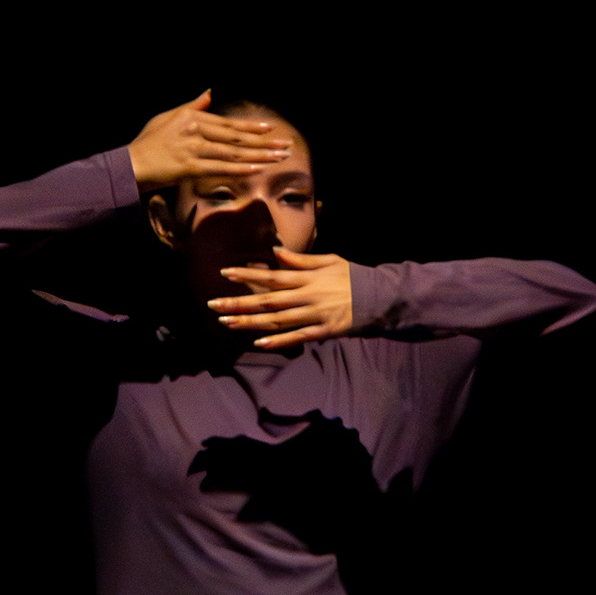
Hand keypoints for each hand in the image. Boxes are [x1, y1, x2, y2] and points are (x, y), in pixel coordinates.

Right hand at [127, 91, 293, 190]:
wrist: (131, 164)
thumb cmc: (149, 142)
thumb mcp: (169, 117)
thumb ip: (193, 106)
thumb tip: (209, 93)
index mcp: (192, 118)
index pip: (228, 124)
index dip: (251, 128)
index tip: (270, 130)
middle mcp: (195, 130)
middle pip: (236, 138)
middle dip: (264, 142)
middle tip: (286, 145)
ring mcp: (193, 149)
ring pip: (233, 153)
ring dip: (259, 155)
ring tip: (279, 157)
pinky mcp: (190, 167)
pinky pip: (221, 169)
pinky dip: (241, 169)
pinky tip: (258, 169)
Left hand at [210, 249, 355, 348]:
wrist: (380, 298)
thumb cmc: (353, 277)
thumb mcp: (329, 261)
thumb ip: (301, 260)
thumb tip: (276, 252)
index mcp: (307, 277)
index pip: (271, 275)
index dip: (247, 275)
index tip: (225, 273)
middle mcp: (307, 296)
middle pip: (267, 300)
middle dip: (239, 302)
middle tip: (214, 305)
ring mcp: (315, 315)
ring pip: (277, 320)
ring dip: (250, 322)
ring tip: (227, 322)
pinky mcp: (324, 331)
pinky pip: (297, 337)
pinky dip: (278, 341)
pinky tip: (259, 342)